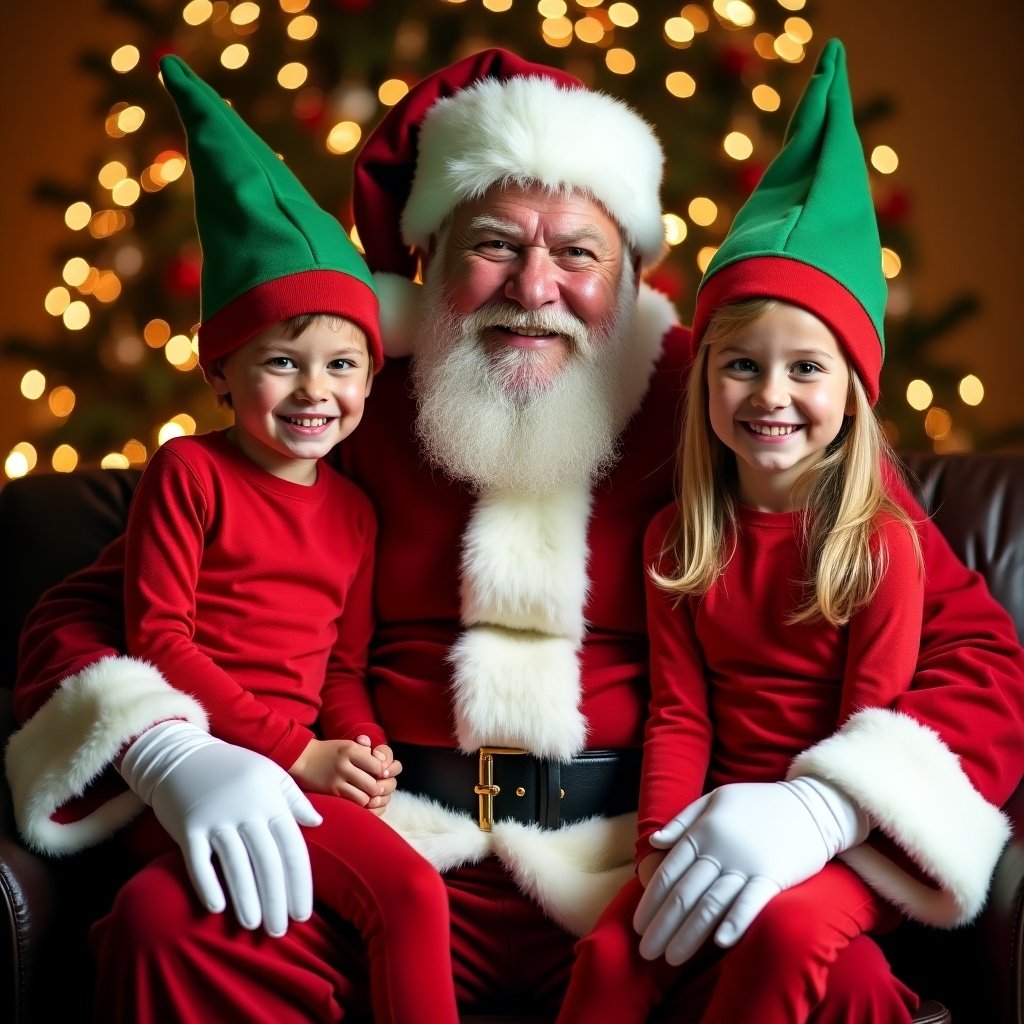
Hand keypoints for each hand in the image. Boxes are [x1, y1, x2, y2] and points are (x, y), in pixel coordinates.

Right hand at [118, 720, 322, 936]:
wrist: (182, 754)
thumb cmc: (231, 767)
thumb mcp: (269, 773)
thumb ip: (293, 798)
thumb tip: (317, 822)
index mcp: (271, 800)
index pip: (291, 848)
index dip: (299, 883)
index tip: (303, 913)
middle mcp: (247, 810)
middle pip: (267, 862)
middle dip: (276, 900)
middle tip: (279, 931)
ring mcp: (217, 818)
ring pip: (236, 866)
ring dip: (247, 899)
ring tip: (254, 925)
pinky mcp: (188, 826)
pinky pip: (199, 861)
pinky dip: (208, 885)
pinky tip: (217, 908)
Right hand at [290, 736, 398, 812]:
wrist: (302, 758)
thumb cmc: (330, 752)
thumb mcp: (348, 745)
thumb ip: (367, 752)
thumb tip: (384, 764)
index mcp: (351, 750)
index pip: (378, 766)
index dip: (382, 772)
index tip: (380, 774)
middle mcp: (344, 765)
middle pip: (373, 784)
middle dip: (378, 788)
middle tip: (376, 788)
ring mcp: (336, 780)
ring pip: (364, 797)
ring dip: (368, 798)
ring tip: (366, 793)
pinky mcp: (330, 792)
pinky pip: (352, 804)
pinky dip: (358, 804)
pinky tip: (357, 798)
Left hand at [633, 777, 868, 964]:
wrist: (811, 805)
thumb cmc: (759, 803)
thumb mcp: (716, 799)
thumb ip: (683, 821)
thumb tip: (655, 842)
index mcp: (703, 830)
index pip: (669, 872)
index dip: (650, 901)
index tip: (638, 926)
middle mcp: (720, 849)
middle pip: (684, 894)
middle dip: (662, 926)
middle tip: (647, 952)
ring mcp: (746, 864)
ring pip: (710, 904)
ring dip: (688, 935)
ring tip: (672, 958)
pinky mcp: (773, 876)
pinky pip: (751, 902)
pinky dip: (735, 921)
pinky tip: (720, 943)